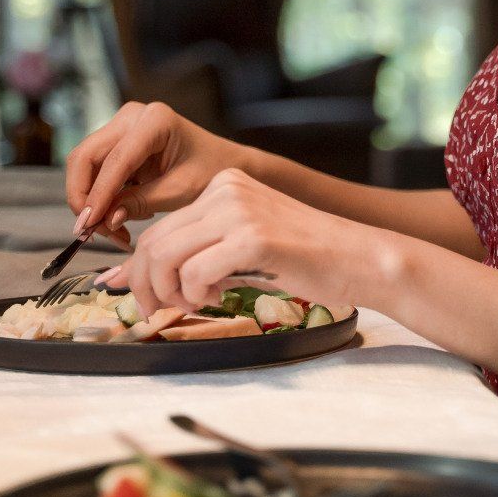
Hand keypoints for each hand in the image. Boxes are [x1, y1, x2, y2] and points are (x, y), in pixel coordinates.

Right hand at [64, 102, 247, 247]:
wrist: (223, 162)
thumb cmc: (210, 171)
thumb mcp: (179, 191)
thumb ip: (140, 203)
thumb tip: (105, 220)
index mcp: (155, 121)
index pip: (115, 160)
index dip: (97, 194)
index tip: (89, 225)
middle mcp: (132, 117)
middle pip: (85, 157)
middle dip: (84, 198)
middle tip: (93, 232)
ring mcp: (122, 127)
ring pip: (84, 165)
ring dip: (90, 201)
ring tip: (113, 230)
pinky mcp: (117, 142)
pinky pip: (94, 170)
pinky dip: (99, 197)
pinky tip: (118, 216)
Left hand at [118, 169, 378, 314]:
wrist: (357, 258)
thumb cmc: (306, 258)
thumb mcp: (245, 243)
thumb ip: (201, 251)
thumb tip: (143, 279)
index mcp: (223, 185)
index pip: (159, 228)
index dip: (140, 269)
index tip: (143, 296)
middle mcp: (227, 190)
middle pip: (154, 242)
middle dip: (146, 286)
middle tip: (158, 311)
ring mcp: (239, 211)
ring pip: (166, 257)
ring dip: (171, 293)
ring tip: (195, 304)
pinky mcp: (253, 238)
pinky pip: (196, 272)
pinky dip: (197, 295)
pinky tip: (219, 298)